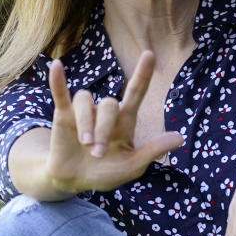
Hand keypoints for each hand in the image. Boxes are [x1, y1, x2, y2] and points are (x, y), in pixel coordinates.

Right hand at [44, 50, 182, 192]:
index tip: (149, 54)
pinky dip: (58, 80)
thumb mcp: (132, 165)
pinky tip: (56, 66)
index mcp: (125, 121)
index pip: (136, 92)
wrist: (74, 181)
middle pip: (108, 104)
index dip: (143, 74)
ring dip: (85, 122)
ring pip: (85, 99)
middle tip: (98, 153)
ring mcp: (84, 111)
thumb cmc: (106, 172)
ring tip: (85, 143)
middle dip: (103, 130)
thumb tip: (180, 138)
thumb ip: (153, 150)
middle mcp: (105, 112)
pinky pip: (61, 93)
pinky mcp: (63, 115)